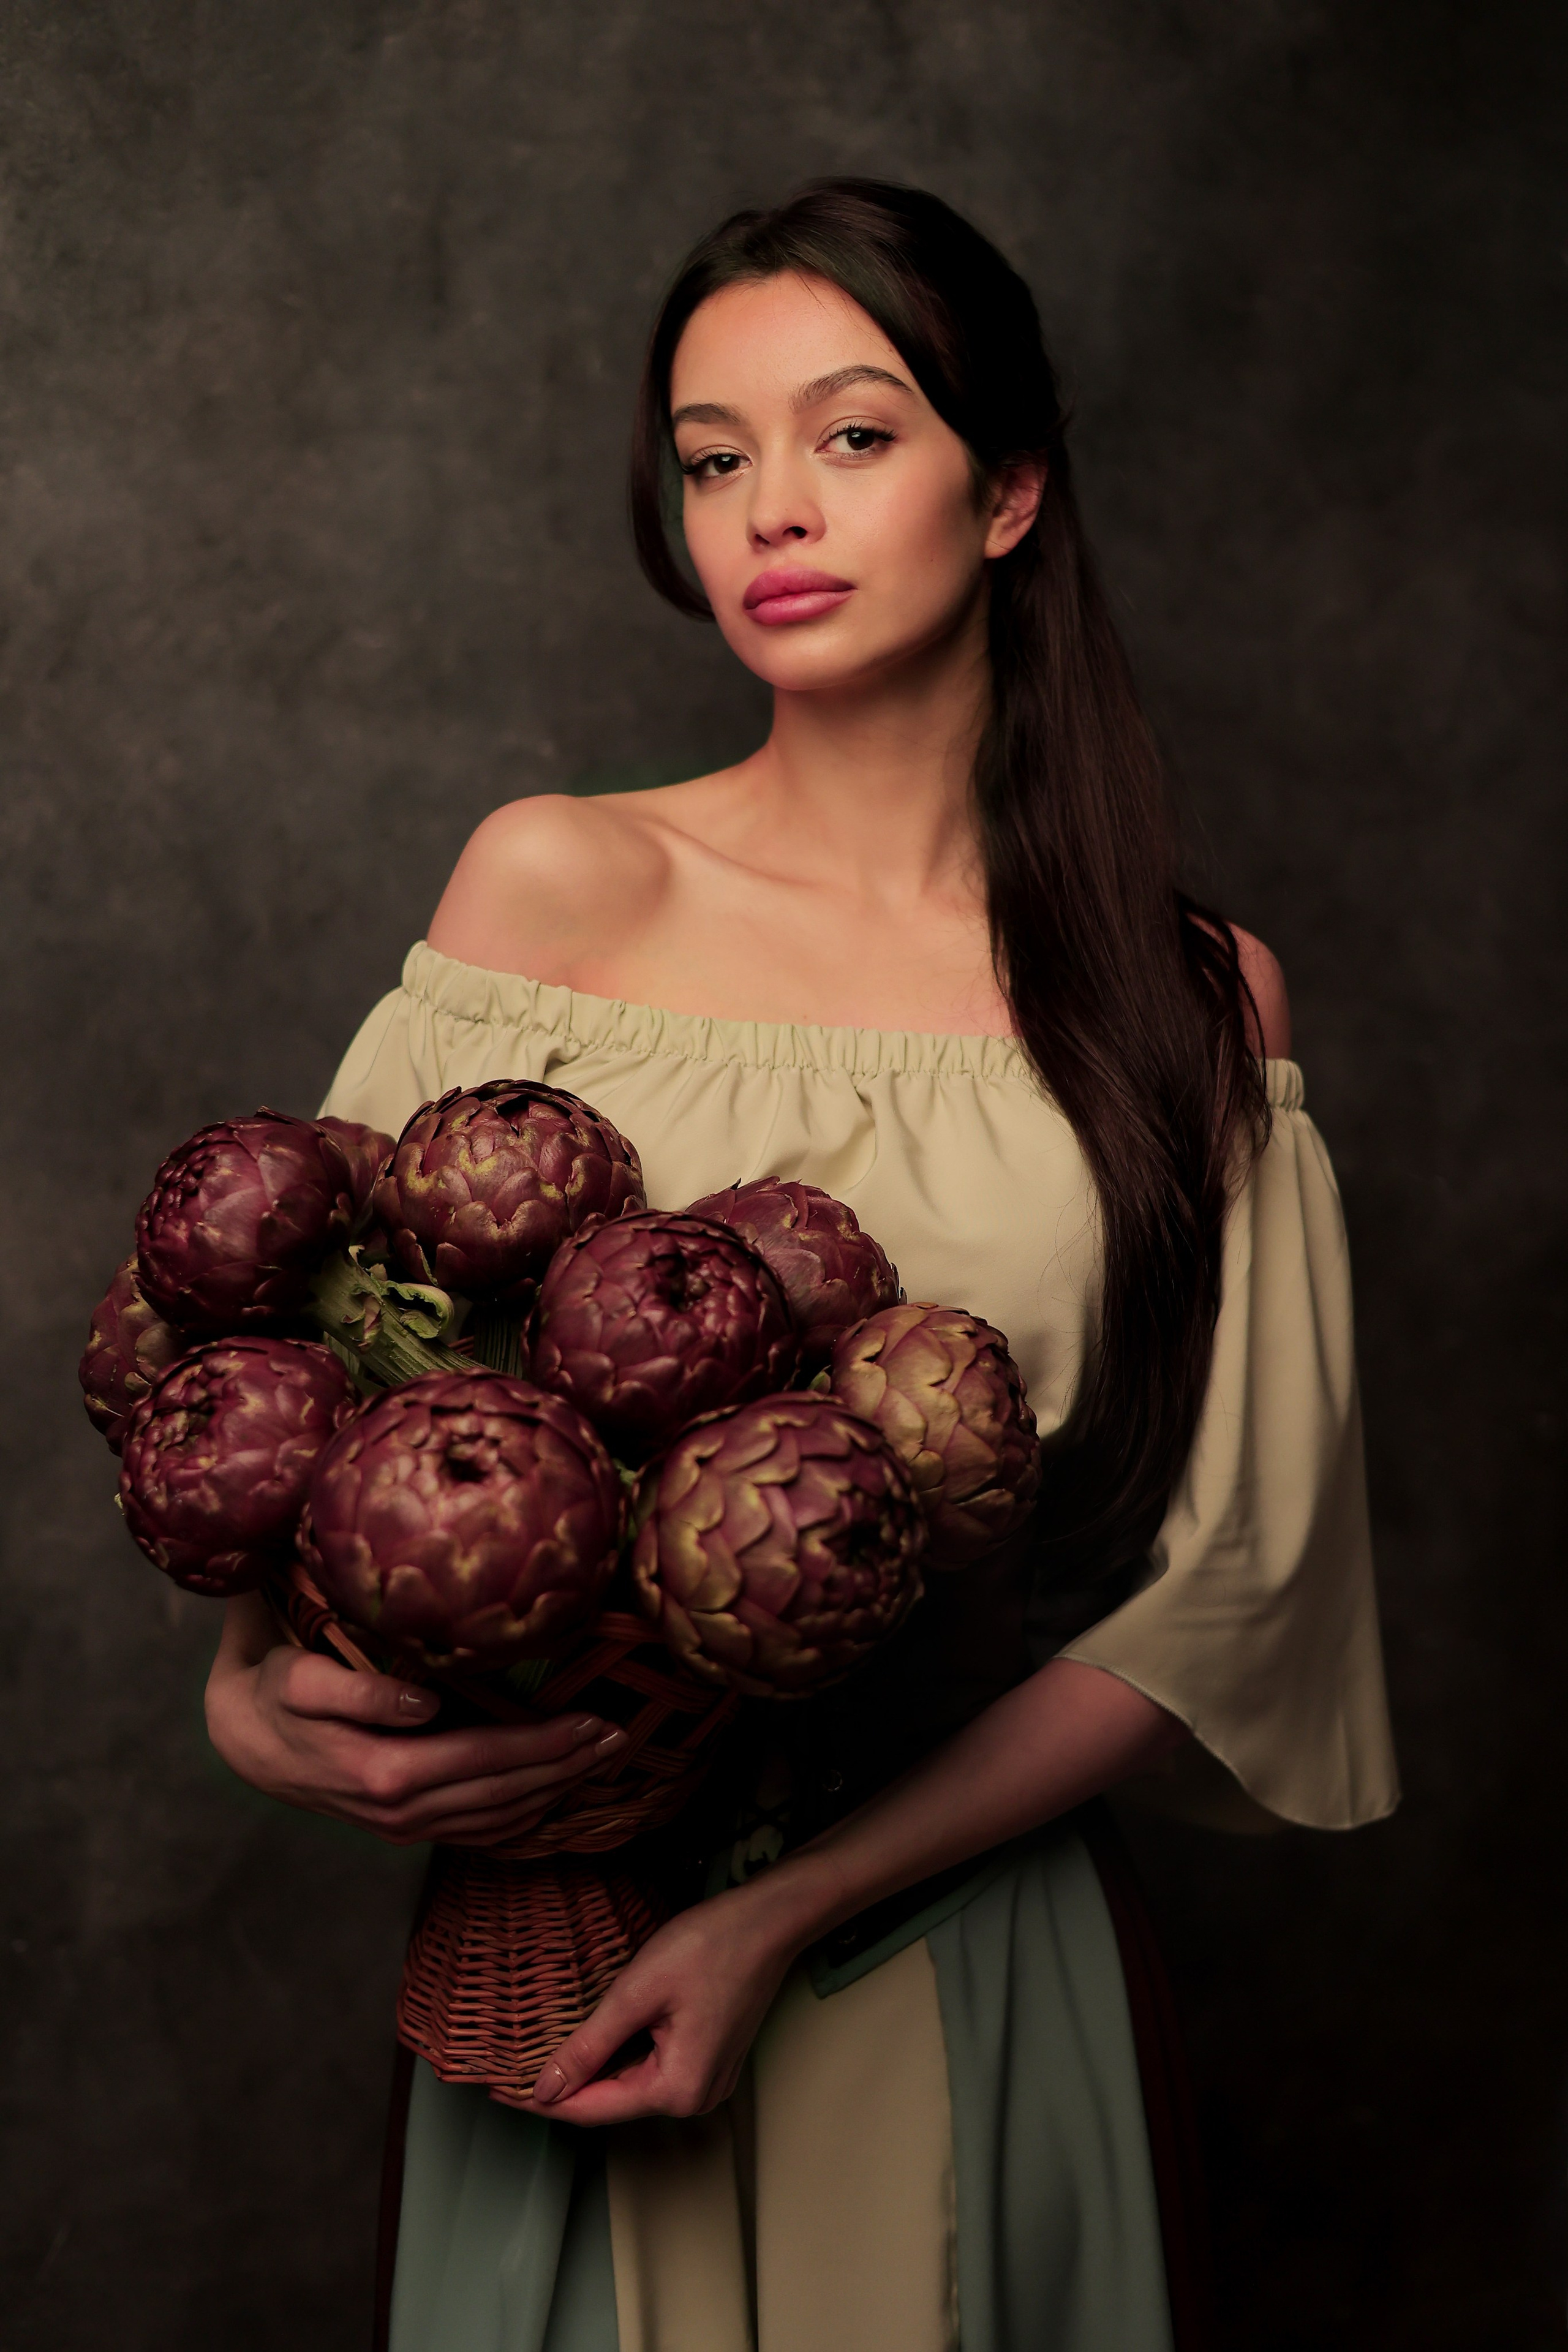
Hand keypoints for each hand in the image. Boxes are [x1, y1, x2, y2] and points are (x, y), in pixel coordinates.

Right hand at [204, 1591, 627, 1846]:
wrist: (240, 1737)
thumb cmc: (276, 1689)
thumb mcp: (301, 1679)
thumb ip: (358, 1692)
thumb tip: (425, 1702)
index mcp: (383, 1773)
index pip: (486, 1761)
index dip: (544, 1744)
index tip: (595, 1719)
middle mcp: (400, 1811)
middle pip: (504, 1794)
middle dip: (566, 1767)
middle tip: (621, 1738)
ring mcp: (404, 1826)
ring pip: (498, 1819)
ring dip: (554, 1792)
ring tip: (602, 1761)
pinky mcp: (403, 1827)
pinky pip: (476, 1834)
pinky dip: (522, 1823)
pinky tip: (554, 1807)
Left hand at [524, 1877, 802, 2124]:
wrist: (767, 1921)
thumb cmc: (709, 1947)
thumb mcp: (636, 1993)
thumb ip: (589, 2047)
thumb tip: (545, 2090)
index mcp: (677, 2090)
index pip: (591, 2109)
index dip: (541, 2101)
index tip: (499, 2091)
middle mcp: (694, 2099)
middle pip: (611, 2101)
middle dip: (564, 2085)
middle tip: (513, 2067)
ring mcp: (706, 2082)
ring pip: (630, 2086)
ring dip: (591, 2071)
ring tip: (545, 2050)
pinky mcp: (709, 2062)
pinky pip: (651, 2071)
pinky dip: (619, 2058)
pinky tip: (595, 2038)